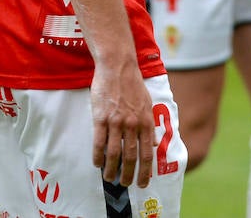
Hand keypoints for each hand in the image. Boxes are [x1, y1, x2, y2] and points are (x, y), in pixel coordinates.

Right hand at [89, 59, 155, 188]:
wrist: (117, 66)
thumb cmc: (132, 84)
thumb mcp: (147, 103)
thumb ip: (149, 124)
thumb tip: (153, 142)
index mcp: (146, 122)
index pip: (147, 153)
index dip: (145, 171)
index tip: (142, 183)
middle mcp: (132, 124)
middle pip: (130, 157)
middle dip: (128, 174)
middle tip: (124, 184)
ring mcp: (116, 121)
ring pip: (113, 153)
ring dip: (111, 168)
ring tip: (109, 177)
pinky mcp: (100, 117)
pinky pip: (99, 141)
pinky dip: (97, 155)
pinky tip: (97, 163)